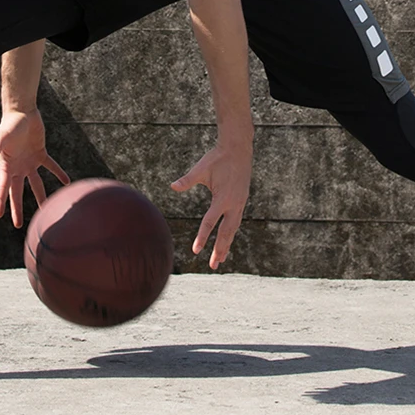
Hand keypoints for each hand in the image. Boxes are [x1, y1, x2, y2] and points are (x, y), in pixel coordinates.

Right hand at [0, 108, 68, 227]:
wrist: (21, 111)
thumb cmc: (9, 124)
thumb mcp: (1, 138)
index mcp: (6, 165)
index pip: (2, 188)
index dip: (0, 202)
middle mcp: (17, 167)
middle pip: (17, 192)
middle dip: (17, 208)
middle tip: (17, 225)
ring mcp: (29, 161)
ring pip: (35, 183)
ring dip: (40, 196)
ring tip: (46, 210)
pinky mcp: (40, 153)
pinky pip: (50, 166)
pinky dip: (58, 173)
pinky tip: (66, 182)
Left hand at [171, 141, 251, 269]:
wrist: (239, 149)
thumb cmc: (217, 158)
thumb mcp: (201, 168)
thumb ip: (188, 179)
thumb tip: (172, 186)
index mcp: (223, 198)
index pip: (210, 222)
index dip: (203, 237)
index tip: (195, 251)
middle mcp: (234, 203)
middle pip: (226, 232)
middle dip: (219, 249)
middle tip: (213, 266)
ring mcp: (240, 203)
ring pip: (233, 229)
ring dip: (227, 244)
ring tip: (220, 260)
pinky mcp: (242, 201)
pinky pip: (236, 221)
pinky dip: (231, 233)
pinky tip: (227, 240)